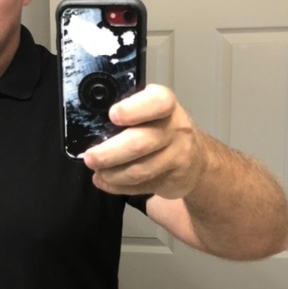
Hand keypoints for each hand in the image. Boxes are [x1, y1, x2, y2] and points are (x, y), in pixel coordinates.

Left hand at [83, 84, 207, 198]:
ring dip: (112, 174)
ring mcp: (178, 156)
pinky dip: (119, 187)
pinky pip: (142, 187)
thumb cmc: (162, 126)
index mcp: (166, 104)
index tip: (112, 115)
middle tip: (90, 157)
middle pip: (141, 143)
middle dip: (109, 153)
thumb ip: (129, 110)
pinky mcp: (174, 180)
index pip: (157, 102)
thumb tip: (91, 118)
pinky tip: (106, 181)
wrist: (197, 159)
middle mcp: (176, 128)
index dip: (133, 109)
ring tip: (97, 171)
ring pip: (140, 170)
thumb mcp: (151, 109)